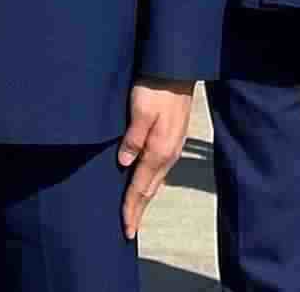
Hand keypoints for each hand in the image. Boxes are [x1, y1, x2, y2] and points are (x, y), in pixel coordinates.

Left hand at [117, 78, 194, 238]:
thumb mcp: (140, 111)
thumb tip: (123, 165)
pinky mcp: (173, 138)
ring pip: (156, 180)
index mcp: (159, 150)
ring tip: (135, 213)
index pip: (141, 187)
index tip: (125, 230)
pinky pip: (160, 169)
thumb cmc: (155, 87)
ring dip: (145, 198)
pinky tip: (146, 183)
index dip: (131, 209)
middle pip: (150, 189)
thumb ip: (133, 139)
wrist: (175, 69)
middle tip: (129, 231)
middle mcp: (168, 154)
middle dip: (138, 210)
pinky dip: (151, 182)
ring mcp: (173, 147)